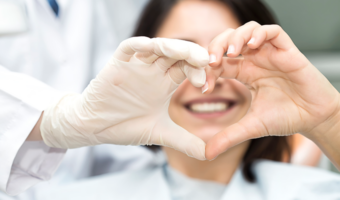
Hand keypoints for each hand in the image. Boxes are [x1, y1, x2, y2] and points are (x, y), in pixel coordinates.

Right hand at [40, 37, 208, 159]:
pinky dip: (138, 45)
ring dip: (171, 47)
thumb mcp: (160, 134)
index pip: (187, 68)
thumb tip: (209, 155)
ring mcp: (136, 66)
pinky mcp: (117, 64)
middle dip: (191, 54)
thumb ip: (185, 142)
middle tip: (205, 61)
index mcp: (165, 83)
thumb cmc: (125, 126)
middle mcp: (153, 71)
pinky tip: (149, 46)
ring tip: (186, 53)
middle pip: (176, 54)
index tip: (205, 84)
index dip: (198, 72)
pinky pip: (128, 48)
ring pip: (156, 47)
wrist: (95, 127)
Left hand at [205, 22, 339, 159]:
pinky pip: (272, 31)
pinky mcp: (287, 51)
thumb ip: (228, 137)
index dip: (208, 70)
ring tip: (230, 52)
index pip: (219, 62)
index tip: (204, 86)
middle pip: (229, 40)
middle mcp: (255, 60)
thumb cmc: (285, 118)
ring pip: (248, 30)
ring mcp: (270, 54)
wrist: (313, 119)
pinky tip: (252, 46)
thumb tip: (206, 154)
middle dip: (216, 46)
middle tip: (211, 61)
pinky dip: (259, 34)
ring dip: (235, 37)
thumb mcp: (251, 127)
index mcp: (244, 73)